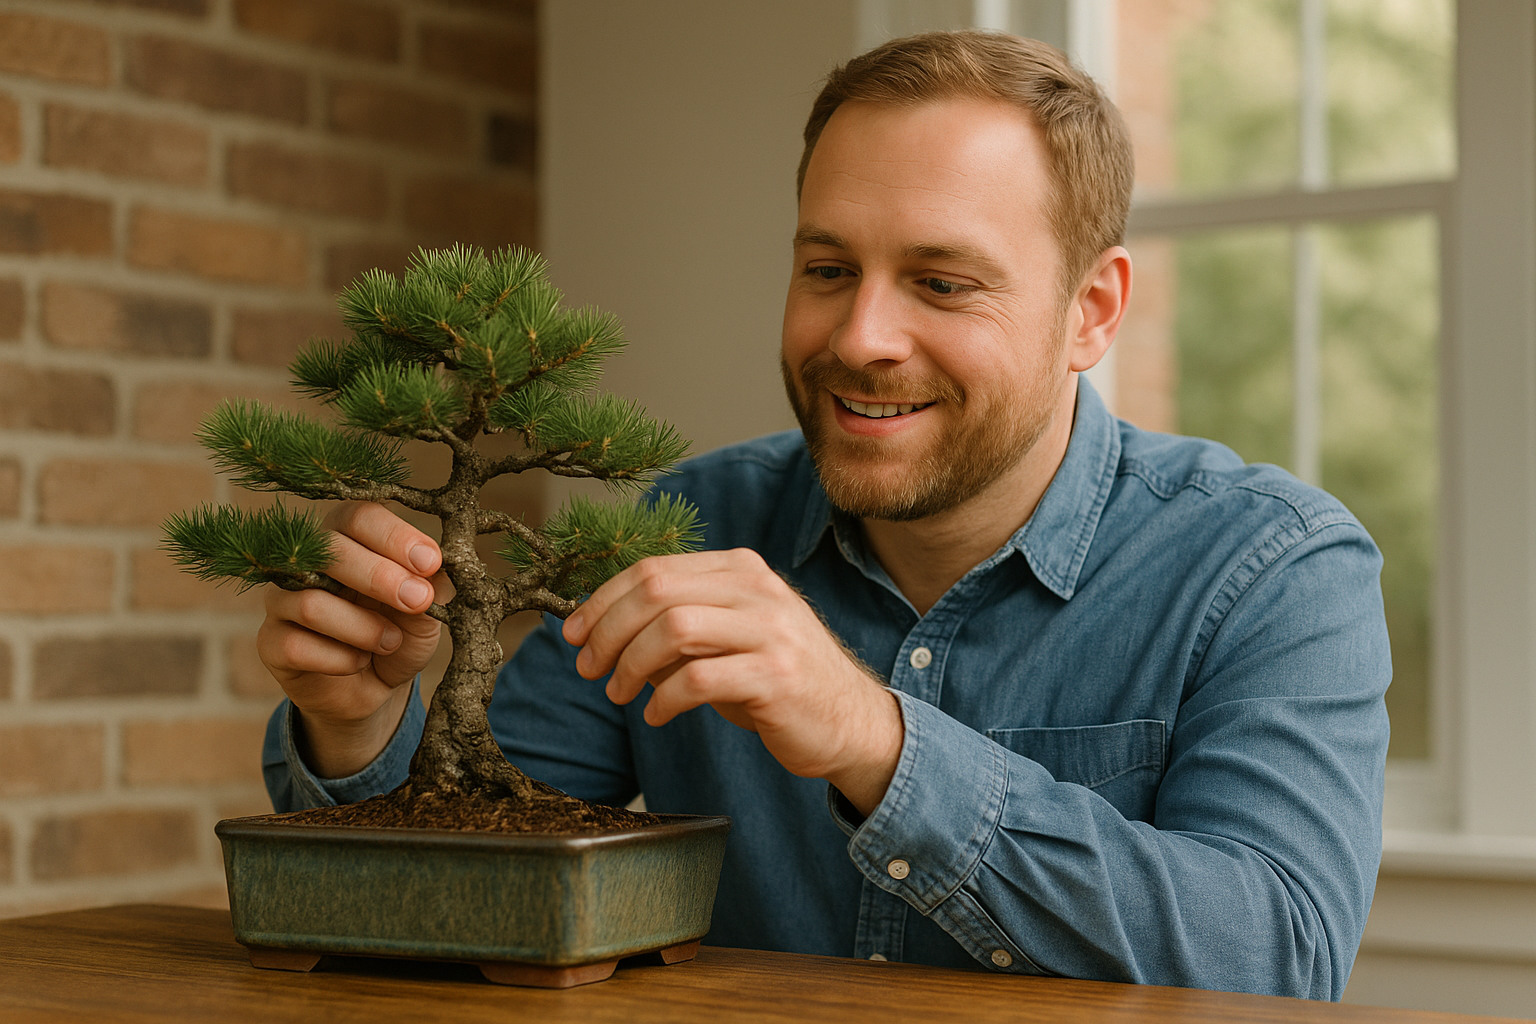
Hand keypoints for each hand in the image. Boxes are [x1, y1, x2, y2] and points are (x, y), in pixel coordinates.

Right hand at [257, 501, 444, 777]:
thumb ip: (432, 585)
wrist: (375, 687)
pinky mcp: (270, 642)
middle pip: (329, 549)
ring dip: (363, 627)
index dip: (395, 536)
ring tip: (391, 640)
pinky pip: (296, 646)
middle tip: (418, 600)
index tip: (430, 562)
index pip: (360, 517)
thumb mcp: (426, 609)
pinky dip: (340, 660)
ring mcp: (281, 600)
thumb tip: (437, 568)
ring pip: (311, 603)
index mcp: (348, 538)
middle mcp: (306, 561)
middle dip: (379, 576)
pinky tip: (360, 662)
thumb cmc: (399, 632)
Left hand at [562, 549, 903, 814]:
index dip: (603, 600)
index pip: (654, 569)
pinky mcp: (776, 675)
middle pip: (656, 592)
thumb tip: (599, 630)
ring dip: (631, 664)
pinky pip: (700, 680)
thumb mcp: (726, 638)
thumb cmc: (775, 680)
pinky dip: (665, 699)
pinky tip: (656, 715)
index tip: (573, 633)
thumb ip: (676, 625)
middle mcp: (757, 589)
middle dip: (608, 631)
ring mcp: (771, 630)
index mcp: (740, 569)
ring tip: (619, 693)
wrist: (850, 720)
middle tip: (588, 668)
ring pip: (674, 628)